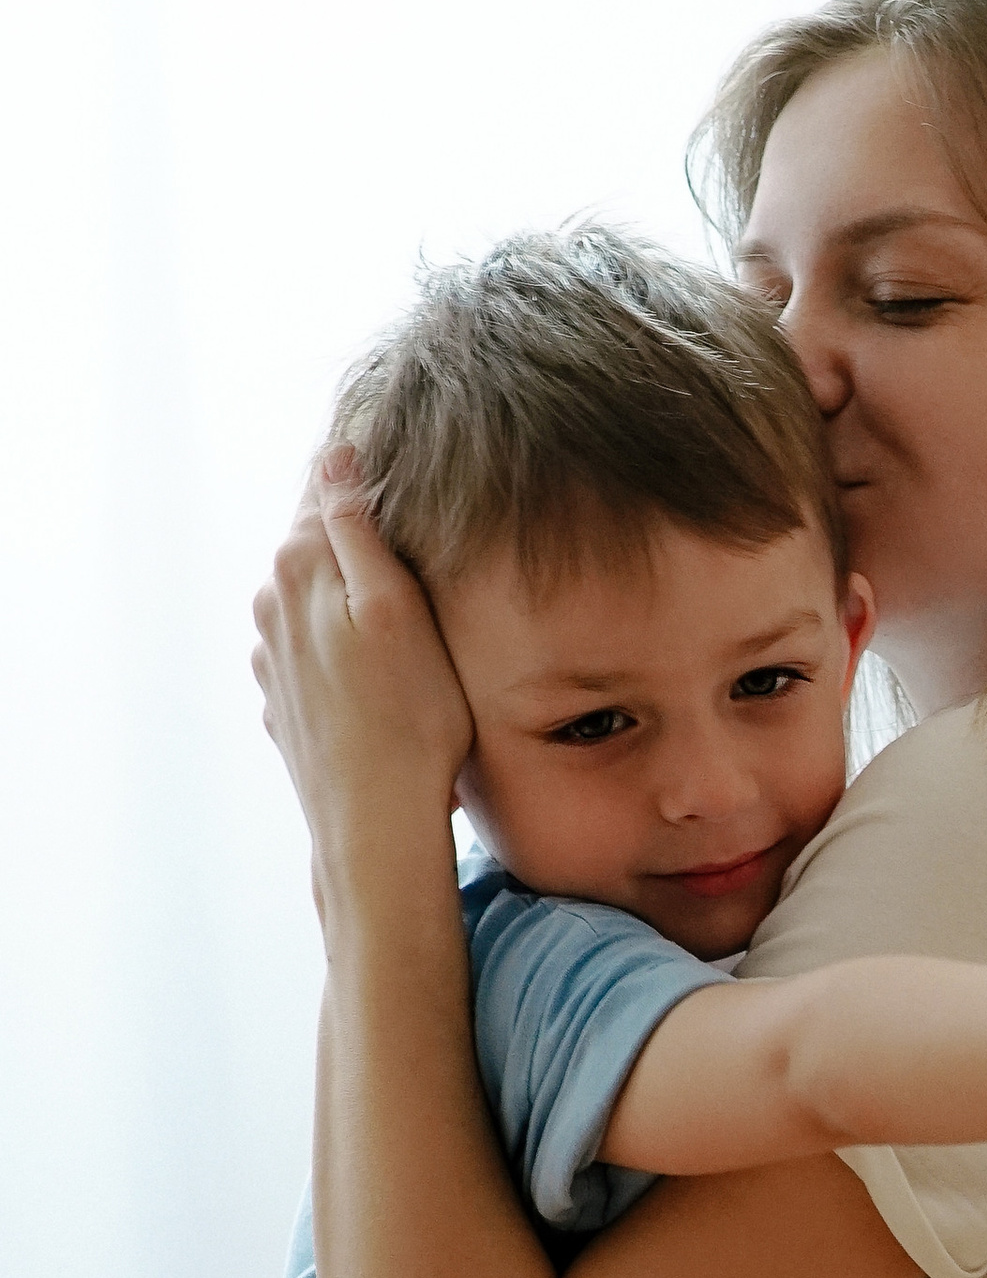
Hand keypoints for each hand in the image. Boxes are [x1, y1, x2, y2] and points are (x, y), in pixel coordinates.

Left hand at [251, 453, 474, 894]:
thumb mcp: (399, 608)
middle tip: (424, 556)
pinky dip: (344, 648)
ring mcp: (270, 655)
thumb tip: (336, 455)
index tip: (413, 479)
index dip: (370, 479)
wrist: (375, 821)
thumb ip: (358, 527)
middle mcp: (270, 603)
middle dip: (363, 543)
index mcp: (299, 567)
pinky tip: (383, 675)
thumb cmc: (410, 718)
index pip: (327, 488)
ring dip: (354, 599)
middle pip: (319, 544)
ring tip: (409, 622)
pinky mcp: (283, 697)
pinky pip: (316, 650)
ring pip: (316, 599)